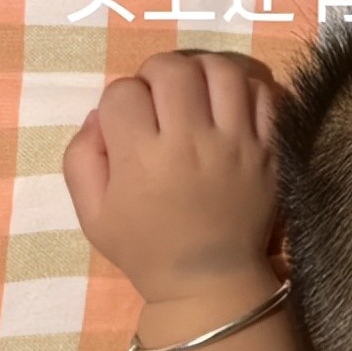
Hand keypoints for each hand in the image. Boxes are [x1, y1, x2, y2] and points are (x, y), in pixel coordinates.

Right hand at [63, 52, 277, 302]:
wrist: (210, 280)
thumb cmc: (146, 247)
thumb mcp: (92, 214)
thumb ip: (82, 158)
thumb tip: (99, 114)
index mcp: (142, 158)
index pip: (123, 92)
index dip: (119, 98)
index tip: (126, 118)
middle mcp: (192, 143)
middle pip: (174, 69)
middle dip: (157, 71)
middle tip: (158, 93)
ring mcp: (237, 143)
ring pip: (223, 71)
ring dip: (202, 69)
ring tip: (195, 88)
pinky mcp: (270, 149)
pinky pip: (264, 94)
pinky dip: (245, 87)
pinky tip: (229, 102)